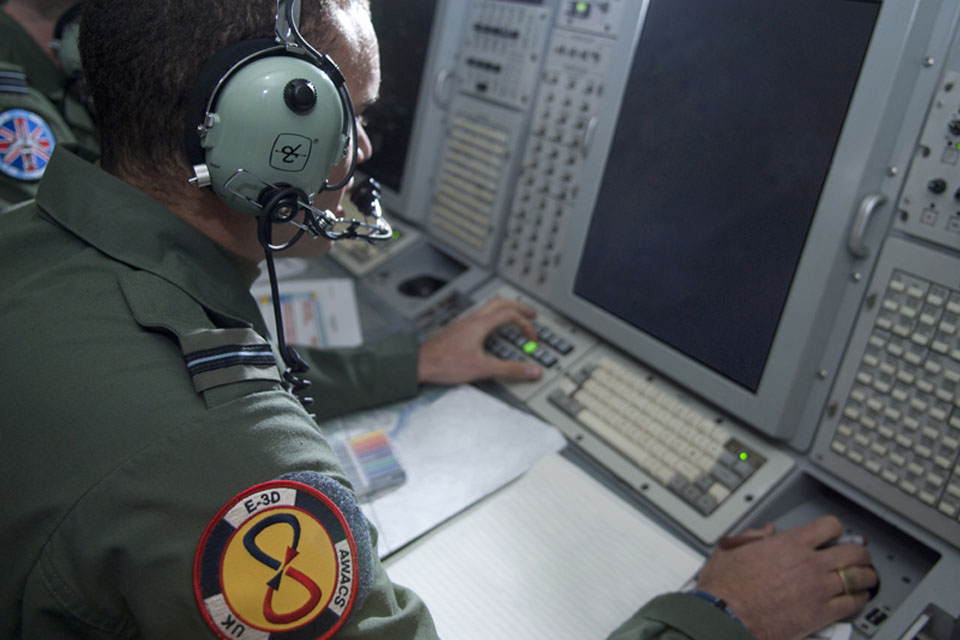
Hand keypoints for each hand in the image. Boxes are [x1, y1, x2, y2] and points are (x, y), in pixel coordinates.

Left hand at [417, 298, 542, 384]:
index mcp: (480, 324)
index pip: (510, 314)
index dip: (525, 323)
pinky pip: (480, 315)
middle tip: (531, 313)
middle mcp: (472, 319)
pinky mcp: (458, 329)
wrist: (420, 364)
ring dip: (505, 309)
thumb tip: (532, 370)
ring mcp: (464, 323)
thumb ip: (510, 369)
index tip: (532, 337)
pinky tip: (491, 329)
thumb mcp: (482, 369)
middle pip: (500, 302)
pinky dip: (493, 317)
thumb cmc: (444, 364)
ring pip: (489, 306)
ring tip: (514, 317)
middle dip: (518, 307)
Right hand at [695, 515, 876, 639]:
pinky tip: (858, 599)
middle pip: (852, 552)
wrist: (726, 615)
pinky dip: (859, 600)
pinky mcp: (821, 614)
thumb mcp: (732, 549)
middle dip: (860, 553)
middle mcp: (809, 564)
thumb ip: (753, 537)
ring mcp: (818, 589)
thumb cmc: (726, 586)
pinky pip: (852, 604)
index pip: (828, 527)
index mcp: (789, 544)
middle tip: (860, 555)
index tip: (836, 533)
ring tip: (868, 577)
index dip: (835, 528)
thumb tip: (767, 532)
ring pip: (858, 577)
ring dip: (866, 576)